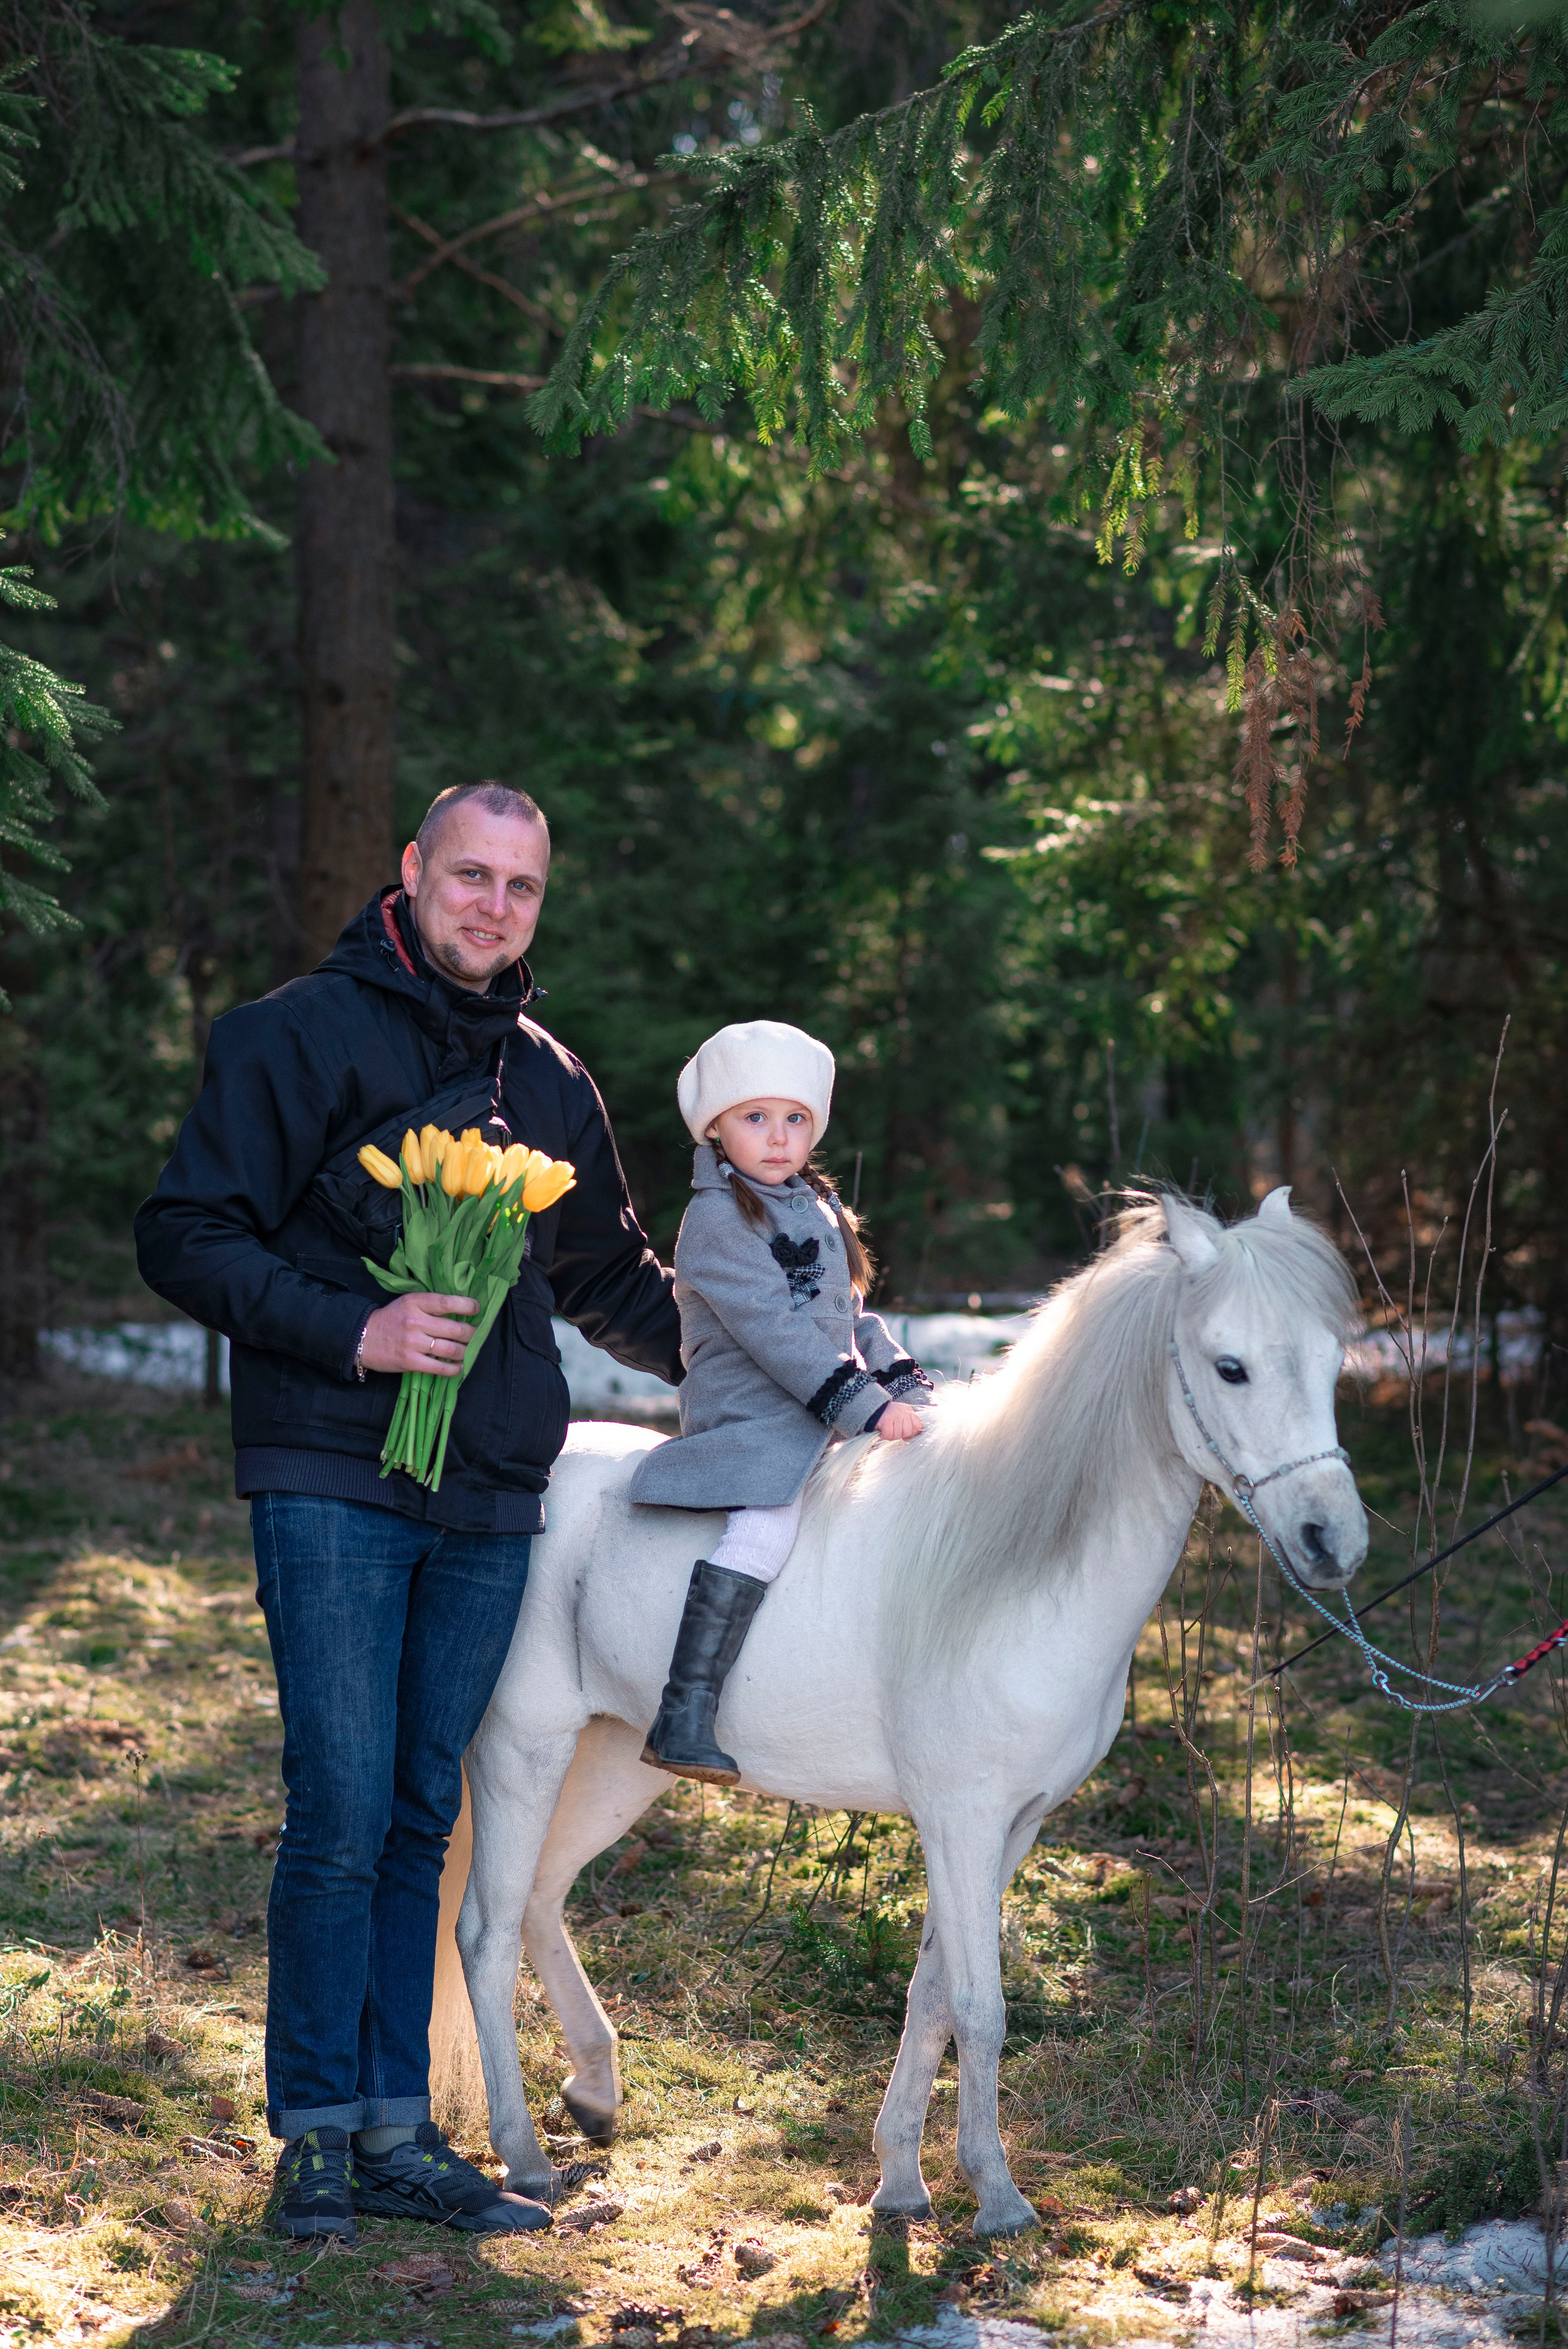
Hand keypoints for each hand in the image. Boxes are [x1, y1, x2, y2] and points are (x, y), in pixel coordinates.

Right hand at [360, 1292, 477, 1378]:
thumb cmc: (391, 1319)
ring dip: (465, 1352)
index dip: (468, 1306)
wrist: (363, 1338)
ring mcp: (413, 1343)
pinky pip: (440, 1367)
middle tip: (474, 1336)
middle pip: (456, 1329)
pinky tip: (457, 1367)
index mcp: (416, 1302)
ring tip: (466, 1352)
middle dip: (471, 1334)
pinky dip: (453, 1369)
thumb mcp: (408, 1303)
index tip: (477, 1310)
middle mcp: (415, 1321)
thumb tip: (462, 1310)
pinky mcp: (410, 1362)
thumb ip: (431, 1305)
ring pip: (451, 1349)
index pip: (448, 1303)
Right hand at [874, 1399, 924, 1442]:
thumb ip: (909, 1425)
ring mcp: (895, 1415)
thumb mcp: (901, 1417)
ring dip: (892, 1435)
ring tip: (887, 1428)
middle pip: (908, 1432)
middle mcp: (903, 1412)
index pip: (918, 1425)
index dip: (912, 1432)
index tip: (905, 1432)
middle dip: (901, 1434)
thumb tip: (910, 1437)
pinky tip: (882, 1430)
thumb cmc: (888, 1416)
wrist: (872, 1409)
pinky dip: (884, 1435)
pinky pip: (889, 1435)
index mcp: (909, 1411)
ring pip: (898, 1435)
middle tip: (894, 1429)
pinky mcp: (886, 1420)